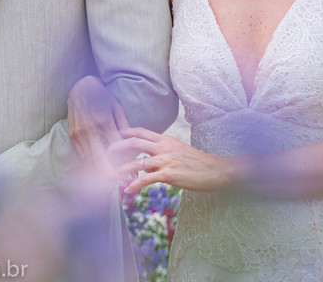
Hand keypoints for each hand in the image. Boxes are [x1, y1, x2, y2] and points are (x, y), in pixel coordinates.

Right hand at [67, 75, 129, 182]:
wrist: (80, 87)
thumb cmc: (102, 96)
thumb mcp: (117, 108)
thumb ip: (124, 128)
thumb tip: (132, 146)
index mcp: (104, 123)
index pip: (117, 151)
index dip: (126, 164)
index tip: (134, 174)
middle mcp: (89, 131)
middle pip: (100, 160)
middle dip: (110, 175)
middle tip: (121, 184)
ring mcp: (79, 134)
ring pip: (90, 160)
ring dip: (100, 172)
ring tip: (112, 179)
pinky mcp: (73, 135)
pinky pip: (83, 154)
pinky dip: (91, 164)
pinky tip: (100, 168)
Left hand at [113, 127, 238, 193]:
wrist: (217, 170)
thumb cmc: (199, 162)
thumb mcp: (180, 149)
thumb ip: (165, 149)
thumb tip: (151, 156)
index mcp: (165, 140)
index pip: (140, 132)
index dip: (125, 132)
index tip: (114, 136)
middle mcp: (163, 147)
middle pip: (133, 142)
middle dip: (116, 147)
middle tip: (105, 154)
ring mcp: (165, 160)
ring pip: (136, 162)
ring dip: (121, 169)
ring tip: (112, 175)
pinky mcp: (169, 175)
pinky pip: (146, 179)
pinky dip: (134, 184)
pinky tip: (127, 190)